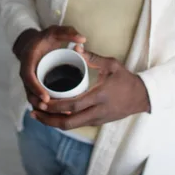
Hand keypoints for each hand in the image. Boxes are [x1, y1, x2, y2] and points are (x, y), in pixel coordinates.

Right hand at [16, 26, 85, 112]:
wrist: (34, 42)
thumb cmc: (45, 37)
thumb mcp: (55, 31)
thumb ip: (68, 32)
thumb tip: (83, 39)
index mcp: (28, 60)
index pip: (28, 77)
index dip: (36, 89)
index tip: (46, 98)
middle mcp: (27, 73)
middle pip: (29, 93)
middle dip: (40, 104)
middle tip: (55, 112)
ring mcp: (30, 82)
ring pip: (34, 99)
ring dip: (44, 110)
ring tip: (61, 116)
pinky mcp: (35, 86)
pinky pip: (38, 99)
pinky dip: (46, 108)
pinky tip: (60, 115)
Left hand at [31, 50, 150, 129]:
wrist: (141, 97)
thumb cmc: (126, 79)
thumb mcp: (112, 65)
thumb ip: (93, 57)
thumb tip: (76, 48)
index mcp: (99, 97)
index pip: (73, 105)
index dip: (55, 106)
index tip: (41, 101)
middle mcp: (97, 112)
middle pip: (68, 122)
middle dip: (48, 120)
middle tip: (33, 111)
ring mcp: (97, 119)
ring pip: (71, 126)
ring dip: (53, 122)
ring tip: (38, 114)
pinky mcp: (97, 122)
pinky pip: (76, 123)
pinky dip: (63, 120)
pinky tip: (53, 113)